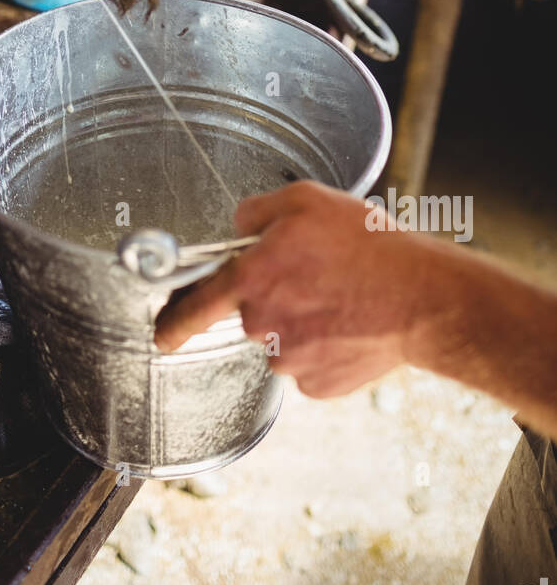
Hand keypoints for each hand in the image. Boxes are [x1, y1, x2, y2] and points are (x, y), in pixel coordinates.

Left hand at [154, 181, 434, 397]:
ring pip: (283, 339)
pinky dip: (326, 345)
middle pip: (253, 313)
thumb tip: (238, 228)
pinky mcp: (318, 384)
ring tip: (342, 296)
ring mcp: (290, 360)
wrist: (421, 298)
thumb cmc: (367, 245)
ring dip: (303, 320)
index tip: (162, 334)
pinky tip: (351, 324)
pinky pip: (309, 362)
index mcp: (252, 279)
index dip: (172, 322)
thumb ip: (256, 212)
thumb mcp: (306, 200)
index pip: (195, 306)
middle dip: (276, 296)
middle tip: (317, 277)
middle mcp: (263, 324)